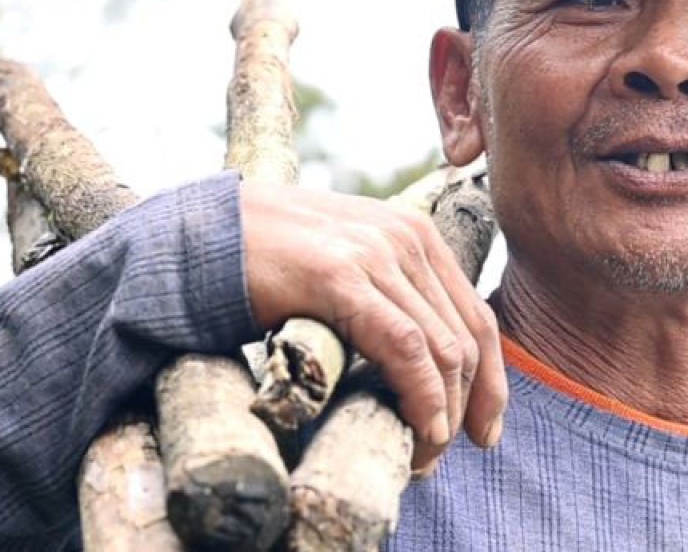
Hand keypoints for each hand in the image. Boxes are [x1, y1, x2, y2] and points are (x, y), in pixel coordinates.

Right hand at [240, 181, 507, 473]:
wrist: (198, 235)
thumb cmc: (265, 260)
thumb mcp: (343, 267)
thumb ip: (384, 295)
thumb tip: (418, 362)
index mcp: (413, 233)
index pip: (474, 316)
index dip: (490, 380)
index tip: (486, 429)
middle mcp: (405, 237)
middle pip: (467, 337)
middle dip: (470, 406)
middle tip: (444, 453)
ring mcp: (376, 253)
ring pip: (443, 349)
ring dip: (442, 414)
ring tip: (421, 455)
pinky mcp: (342, 276)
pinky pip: (406, 347)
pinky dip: (422, 397)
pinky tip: (419, 431)